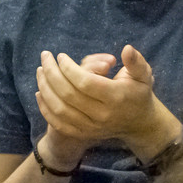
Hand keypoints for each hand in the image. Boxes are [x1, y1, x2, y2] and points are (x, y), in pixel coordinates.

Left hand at [36, 47, 182, 161]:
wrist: (138, 124)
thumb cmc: (137, 94)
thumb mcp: (142, 76)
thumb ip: (136, 62)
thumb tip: (127, 48)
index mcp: (116, 98)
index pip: (85, 81)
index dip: (68, 67)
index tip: (60, 56)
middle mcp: (103, 115)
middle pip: (68, 94)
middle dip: (52, 73)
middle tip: (45, 57)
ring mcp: (91, 127)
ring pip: (59, 108)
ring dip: (44, 88)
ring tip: (40, 71)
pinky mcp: (81, 134)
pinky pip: (57, 122)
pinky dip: (44, 107)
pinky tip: (39, 91)